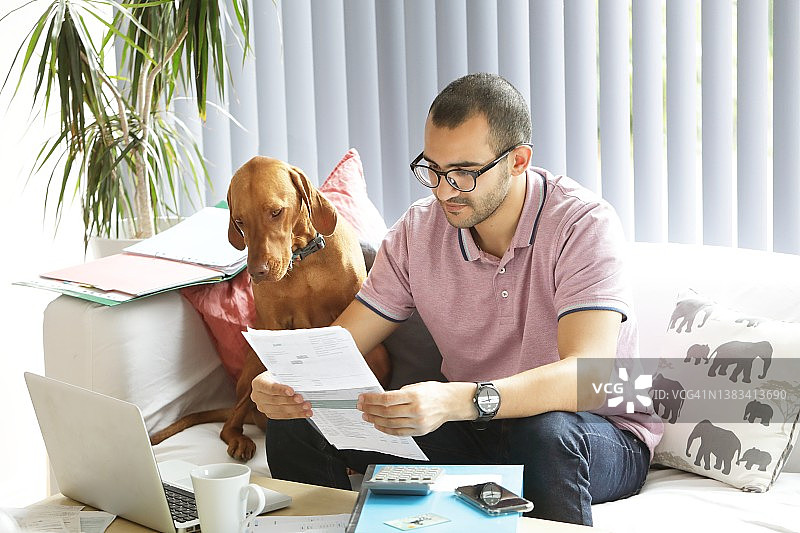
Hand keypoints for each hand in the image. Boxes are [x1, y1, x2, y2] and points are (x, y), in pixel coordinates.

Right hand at [250, 371, 311, 419]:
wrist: (274, 380)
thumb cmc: (277, 374)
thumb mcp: (279, 371)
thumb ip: (286, 376)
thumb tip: (301, 379)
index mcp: (258, 383)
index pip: (269, 387)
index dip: (281, 390)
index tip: (292, 391)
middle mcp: (257, 396)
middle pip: (275, 400)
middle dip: (290, 401)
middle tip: (302, 399)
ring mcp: (263, 406)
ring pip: (280, 410)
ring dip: (295, 409)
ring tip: (306, 407)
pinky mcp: (270, 414)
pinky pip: (284, 416)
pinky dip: (296, 414)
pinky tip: (305, 413)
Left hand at [357, 381, 472, 436]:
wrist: (452, 403)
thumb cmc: (435, 392)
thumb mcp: (417, 386)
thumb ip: (400, 393)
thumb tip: (380, 398)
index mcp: (415, 396)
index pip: (387, 398)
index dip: (372, 399)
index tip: (363, 398)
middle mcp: (416, 410)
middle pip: (386, 412)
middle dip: (370, 409)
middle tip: (361, 407)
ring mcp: (418, 422)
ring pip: (391, 423)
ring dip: (375, 420)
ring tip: (367, 416)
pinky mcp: (420, 431)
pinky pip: (399, 432)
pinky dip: (386, 429)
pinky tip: (379, 425)